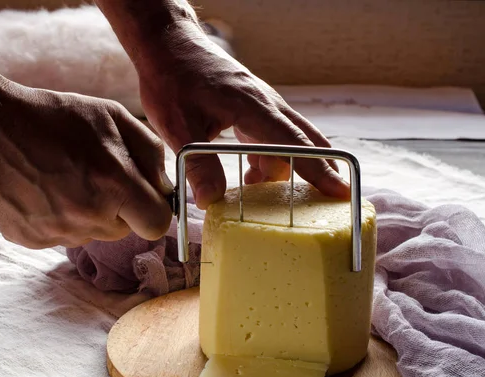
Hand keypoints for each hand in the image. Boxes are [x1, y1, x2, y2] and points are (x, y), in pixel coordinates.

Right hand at [0, 84, 172, 248]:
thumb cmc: (55, 117)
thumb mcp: (112, 116)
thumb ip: (149, 153)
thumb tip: (165, 186)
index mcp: (114, 185)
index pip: (157, 224)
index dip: (153, 209)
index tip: (143, 196)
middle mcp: (88, 217)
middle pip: (125, 230)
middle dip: (120, 208)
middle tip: (96, 177)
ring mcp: (57, 233)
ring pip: (93, 234)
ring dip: (90, 214)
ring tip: (66, 179)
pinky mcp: (32, 240)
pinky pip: (62, 237)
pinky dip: (60, 219)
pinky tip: (44, 190)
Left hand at [137, 24, 349, 208]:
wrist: (168, 44)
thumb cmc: (170, 78)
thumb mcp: (176, 126)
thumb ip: (198, 164)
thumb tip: (212, 201)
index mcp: (252, 106)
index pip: (293, 143)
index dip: (317, 169)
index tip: (340, 191)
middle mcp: (265, 102)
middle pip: (306, 139)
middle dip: (321, 169)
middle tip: (331, 201)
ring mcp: (262, 103)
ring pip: (290, 139)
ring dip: (286, 167)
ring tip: (269, 197)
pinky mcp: (252, 106)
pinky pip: (274, 135)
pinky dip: (270, 158)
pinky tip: (253, 175)